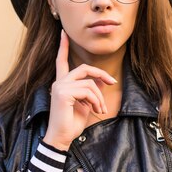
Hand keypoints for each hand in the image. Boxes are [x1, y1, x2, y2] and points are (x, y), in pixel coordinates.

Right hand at [42, 30, 116, 150]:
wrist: (62, 138)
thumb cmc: (72, 123)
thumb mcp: (85, 104)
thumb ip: (91, 90)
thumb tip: (102, 79)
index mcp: (62, 83)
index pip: (62, 61)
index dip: (63, 47)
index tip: (63, 33)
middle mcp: (59, 82)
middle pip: (84, 68)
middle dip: (101, 74)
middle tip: (113, 82)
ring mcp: (60, 87)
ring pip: (89, 82)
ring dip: (100, 97)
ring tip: (101, 110)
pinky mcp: (63, 93)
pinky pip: (88, 91)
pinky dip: (96, 101)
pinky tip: (95, 110)